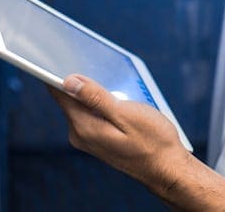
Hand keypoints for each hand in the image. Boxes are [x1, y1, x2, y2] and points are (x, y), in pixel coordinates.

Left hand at [49, 75, 191, 194]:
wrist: (167, 169)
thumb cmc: (153, 141)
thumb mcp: (126, 114)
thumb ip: (96, 97)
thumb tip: (68, 81)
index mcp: (84, 127)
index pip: (60, 93)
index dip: (58, 72)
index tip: (62, 56)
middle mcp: (80, 134)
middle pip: (70, 97)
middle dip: (84, 81)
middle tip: (103, 68)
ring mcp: (88, 138)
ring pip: (83, 105)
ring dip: (97, 93)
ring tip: (120, 89)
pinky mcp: (97, 139)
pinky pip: (92, 114)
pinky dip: (103, 104)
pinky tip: (122, 103)